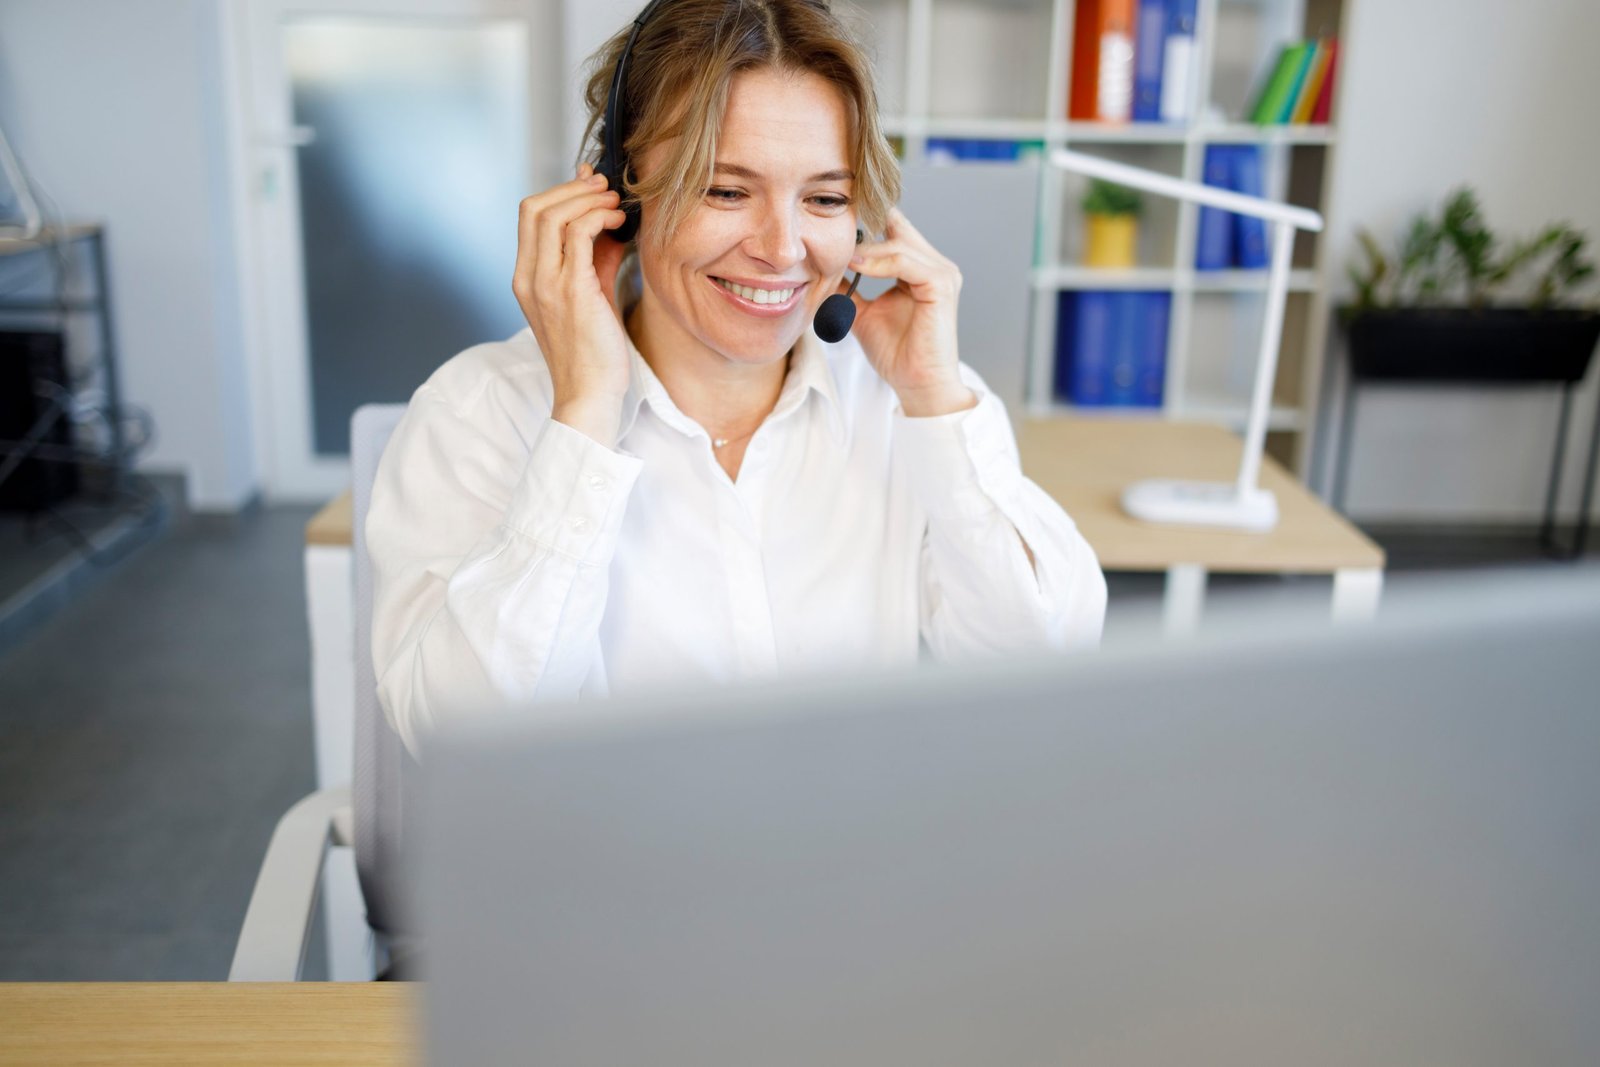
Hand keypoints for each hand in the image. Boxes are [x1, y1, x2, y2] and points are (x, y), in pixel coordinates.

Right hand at [513, 163, 631, 443]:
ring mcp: (546, 284)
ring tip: (615, 203)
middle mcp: (529, 278)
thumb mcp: (592, 296)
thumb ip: (595, 259)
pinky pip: (578, 234)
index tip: (591, 186)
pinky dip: (598, 217)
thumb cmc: (593, 352)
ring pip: (553, 214)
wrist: (589, 394)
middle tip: (604, 186)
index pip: (529, 217)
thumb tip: (610, 225)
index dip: (561, 192)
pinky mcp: (570, 290)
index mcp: (527, 279)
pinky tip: (618, 222)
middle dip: (573, 188)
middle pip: (535, 207)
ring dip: (589, 199)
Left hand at [836, 206, 975, 416]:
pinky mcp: (941, 285)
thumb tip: (818, 272)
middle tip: (830, 228)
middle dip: (864, 225)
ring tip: (840, 255)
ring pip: (898, 243)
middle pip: (897, 226)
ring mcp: (941, 272)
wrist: (916, 384)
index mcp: (919, 267)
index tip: (831, 220)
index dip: (866, 219)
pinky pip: (906, 262)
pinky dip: (878, 261)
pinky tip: (855, 265)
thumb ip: (847, 289)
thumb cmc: (895, 352)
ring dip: (866, 248)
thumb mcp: (861, 313)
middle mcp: (934, 264)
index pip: (894, 228)